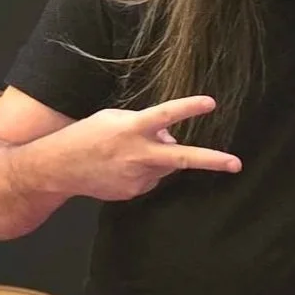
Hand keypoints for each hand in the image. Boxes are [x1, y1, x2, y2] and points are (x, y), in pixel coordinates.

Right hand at [51, 95, 240, 199]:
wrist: (58, 168)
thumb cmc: (85, 136)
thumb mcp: (113, 119)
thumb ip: (146, 125)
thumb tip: (171, 137)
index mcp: (131, 128)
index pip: (166, 115)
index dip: (189, 108)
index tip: (210, 103)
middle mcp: (138, 154)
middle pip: (183, 157)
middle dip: (213, 161)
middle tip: (236, 164)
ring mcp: (137, 176)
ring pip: (166, 166)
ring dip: (160, 158)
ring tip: (130, 153)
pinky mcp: (133, 191)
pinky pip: (151, 179)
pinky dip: (145, 171)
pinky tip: (122, 167)